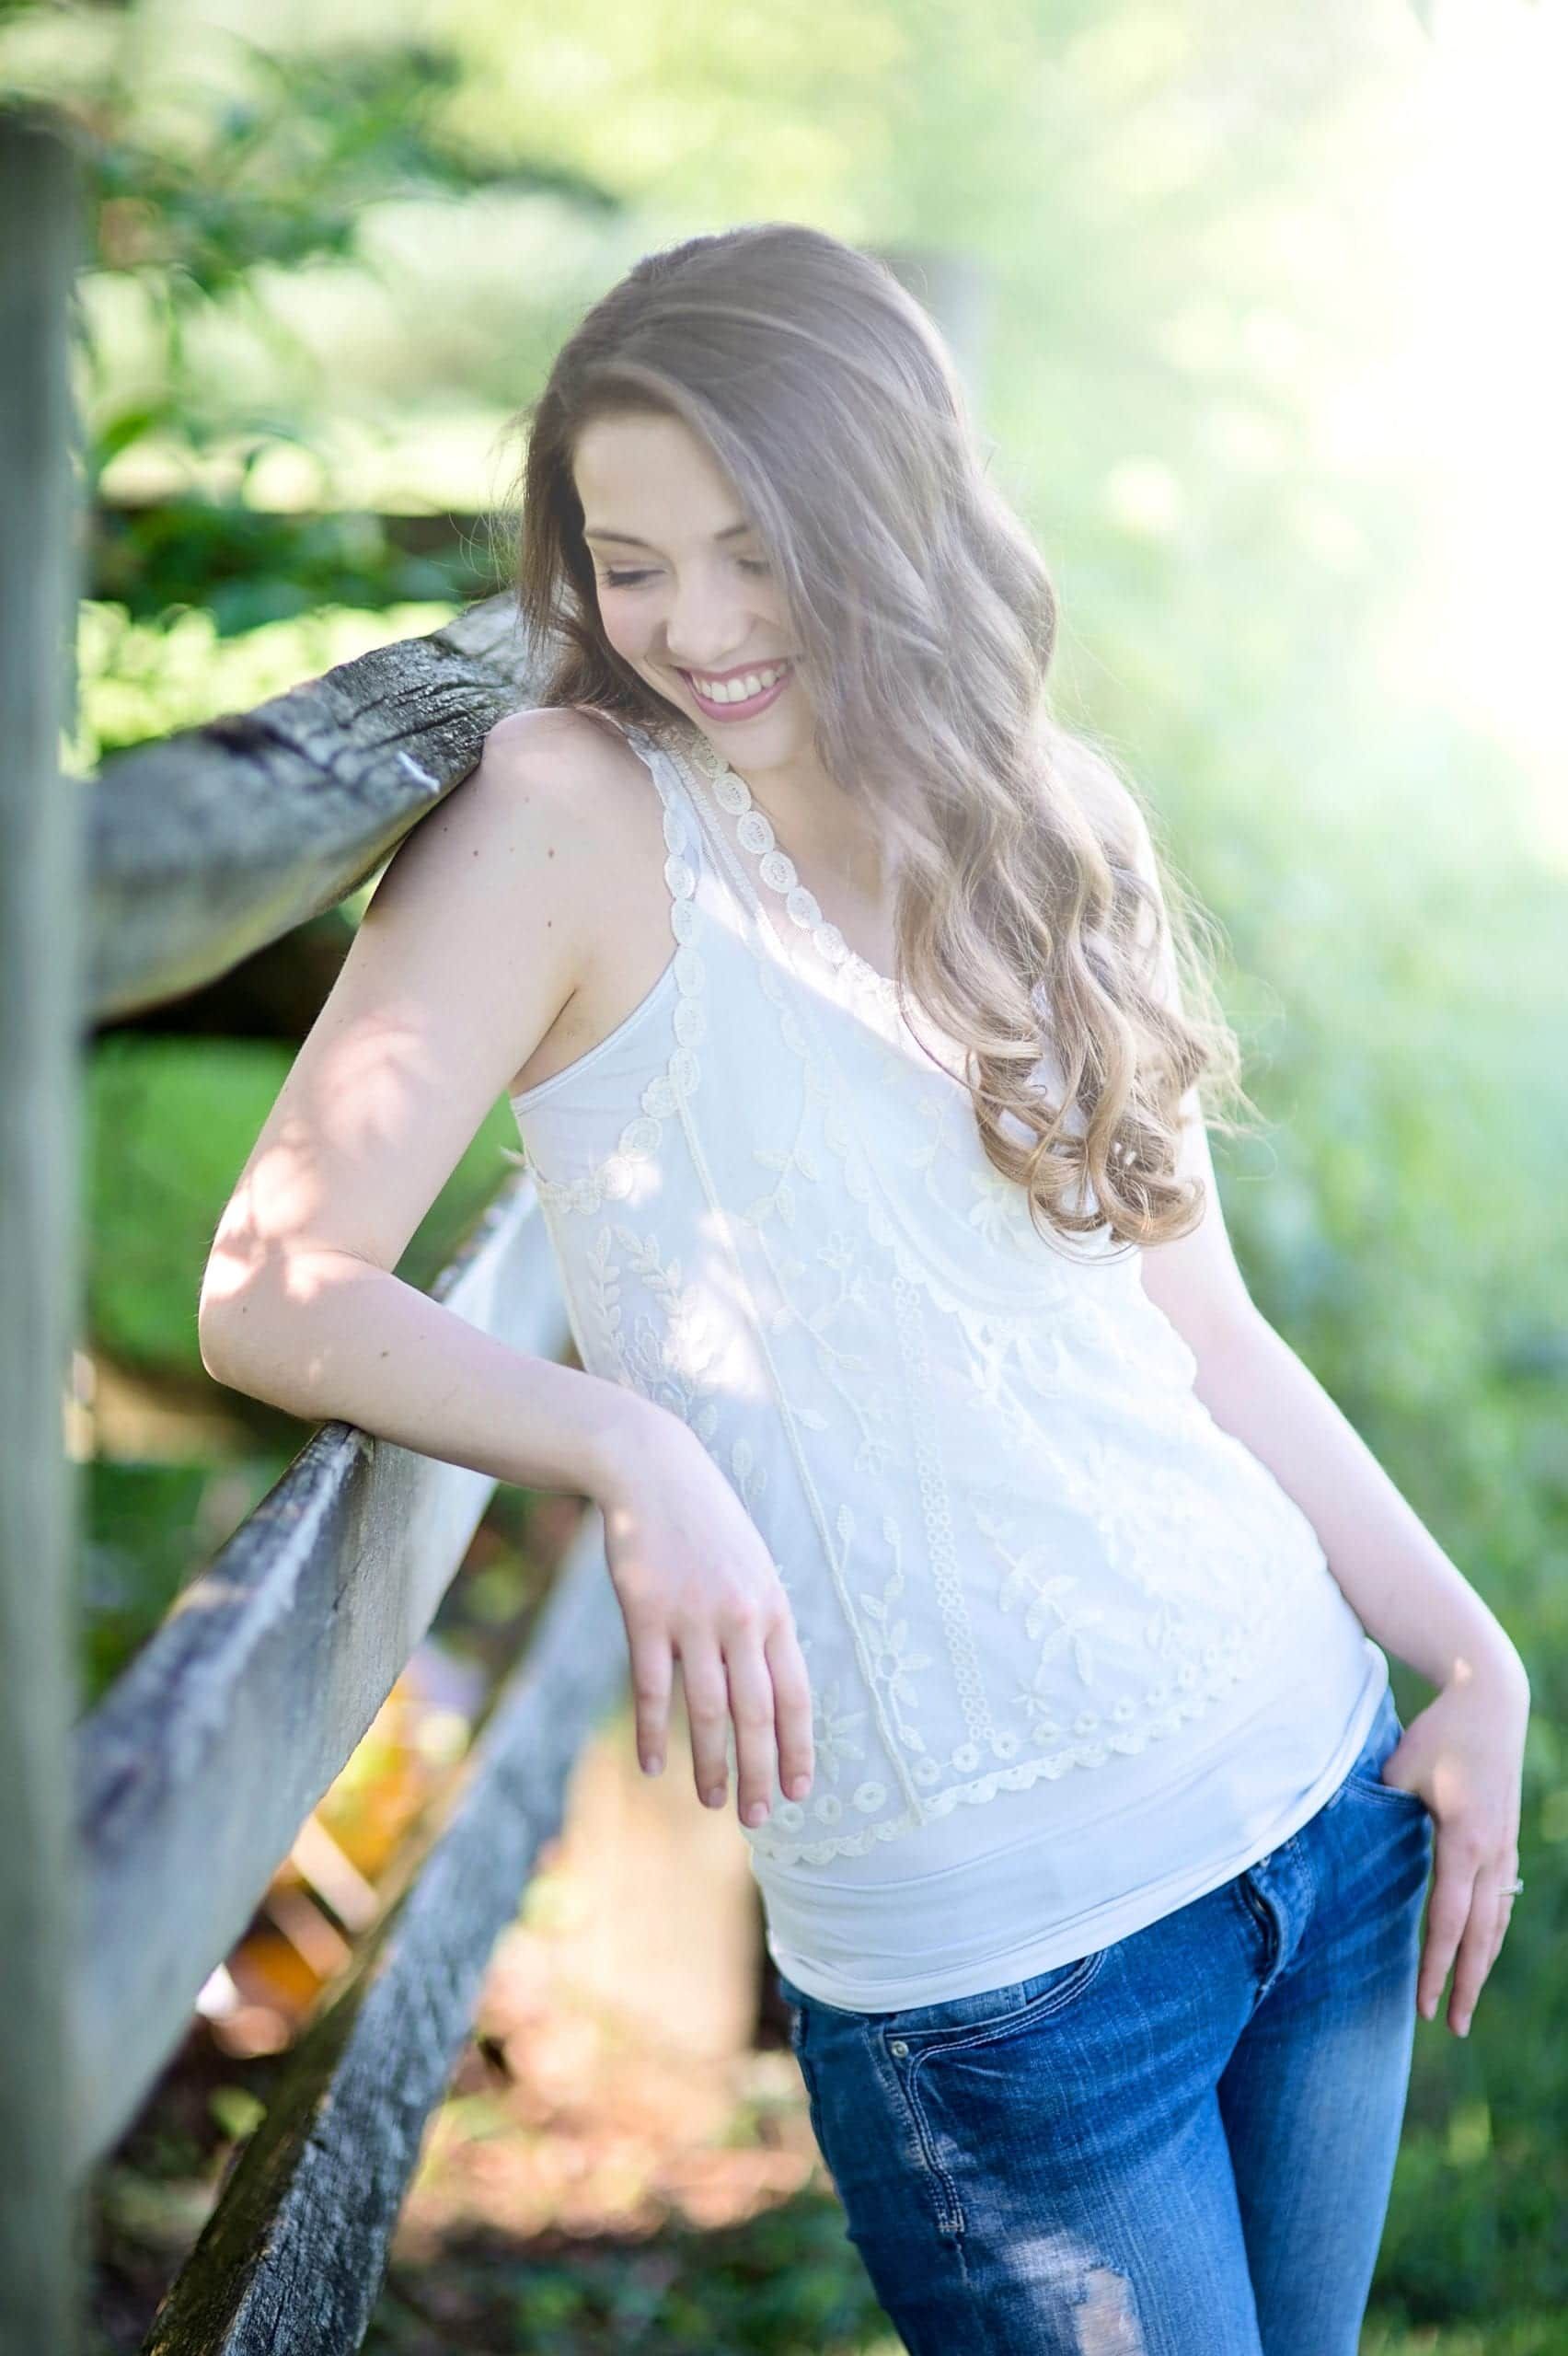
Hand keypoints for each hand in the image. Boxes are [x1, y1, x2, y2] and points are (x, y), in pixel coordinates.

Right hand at [596, 1408, 814, 1827]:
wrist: (652, 1469)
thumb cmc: (705, 1523)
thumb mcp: (752, 1566)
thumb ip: (762, 1622)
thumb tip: (771, 1684)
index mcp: (773, 1608)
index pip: (795, 1694)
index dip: (798, 1747)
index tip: (800, 1790)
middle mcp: (740, 1618)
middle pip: (756, 1713)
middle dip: (760, 1771)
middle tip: (757, 1818)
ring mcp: (692, 1617)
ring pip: (708, 1709)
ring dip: (711, 1763)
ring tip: (711, 1801)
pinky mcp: (646, 1614)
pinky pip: (652, 1687)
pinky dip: (654, 1731)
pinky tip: (654, 1765)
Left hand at [1380, 1658, 1528, 2036]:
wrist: (1492, 1701)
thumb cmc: (1438, 1733)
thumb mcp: (1400, 1770)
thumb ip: (1378, 1811)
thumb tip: (1344, 1842)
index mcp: (1464, 1843)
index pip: (1448, 1922)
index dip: (1436, 1968)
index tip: (1426, 2007)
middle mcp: (1491, 1854)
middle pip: (1480, 1936)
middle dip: (1466, 1984)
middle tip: (1452, 2028)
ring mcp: (1505, 1848)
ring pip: (1497, 1921)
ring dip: (1481, 1962)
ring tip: (1467, 2000)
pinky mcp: (1505, 1838)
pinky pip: (1502, 1897)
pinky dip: (1491, 1930)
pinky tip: (1482, 1947)